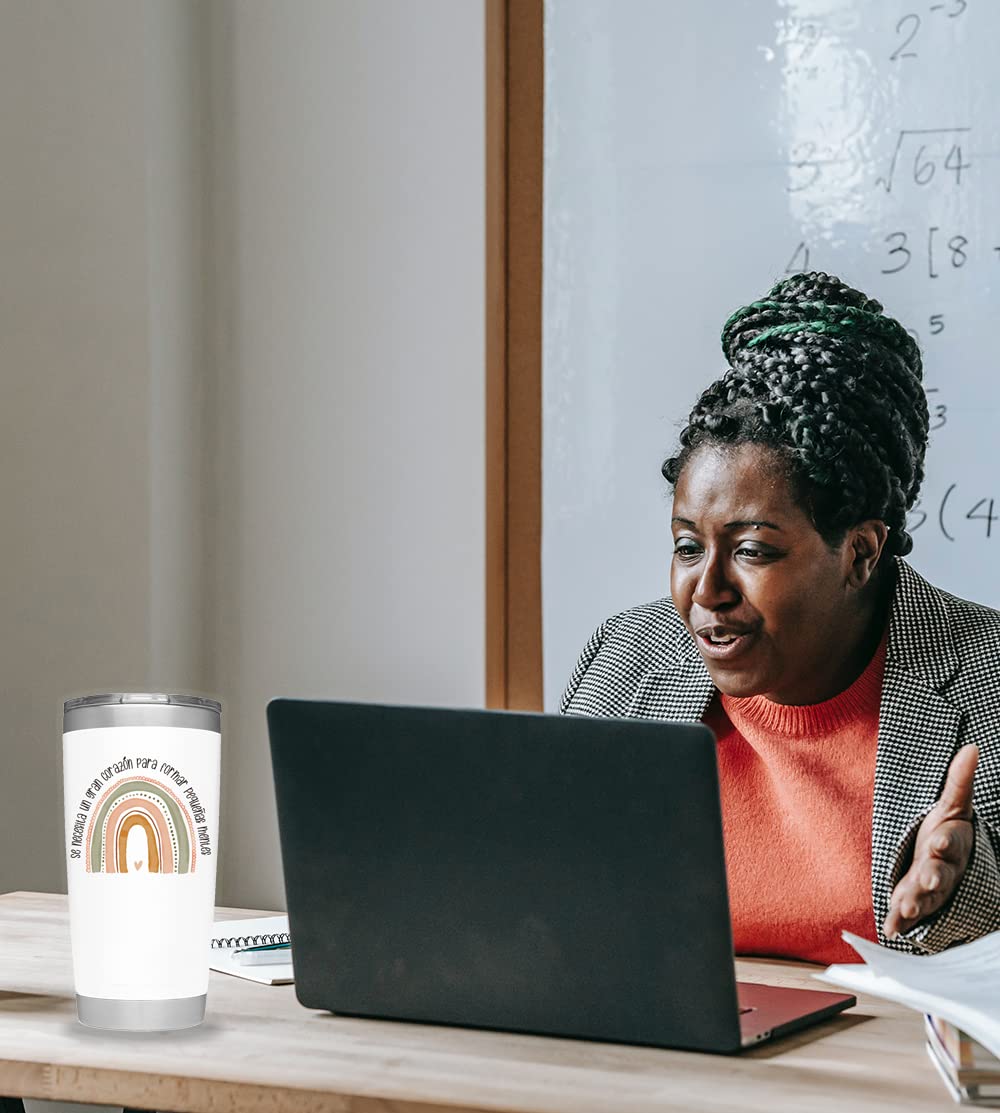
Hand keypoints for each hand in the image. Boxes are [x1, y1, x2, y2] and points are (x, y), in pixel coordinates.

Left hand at [883, 743, 977, 939]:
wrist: (942, 863)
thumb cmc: (944, 832)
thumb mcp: (950, 806)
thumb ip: (959, 780)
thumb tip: (972, 747)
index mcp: (950, 845)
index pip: (950, 842)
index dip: (945, 842)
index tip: (938, 840)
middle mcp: (942, 870)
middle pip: (940, 874)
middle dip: (933, 878)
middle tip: (926, 880)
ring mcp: (927, 890)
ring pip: (925, 898)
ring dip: (916, 903)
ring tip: (907, 909)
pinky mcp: (912, 902)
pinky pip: (906, 915)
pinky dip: (898, 923)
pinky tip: (890, 931)